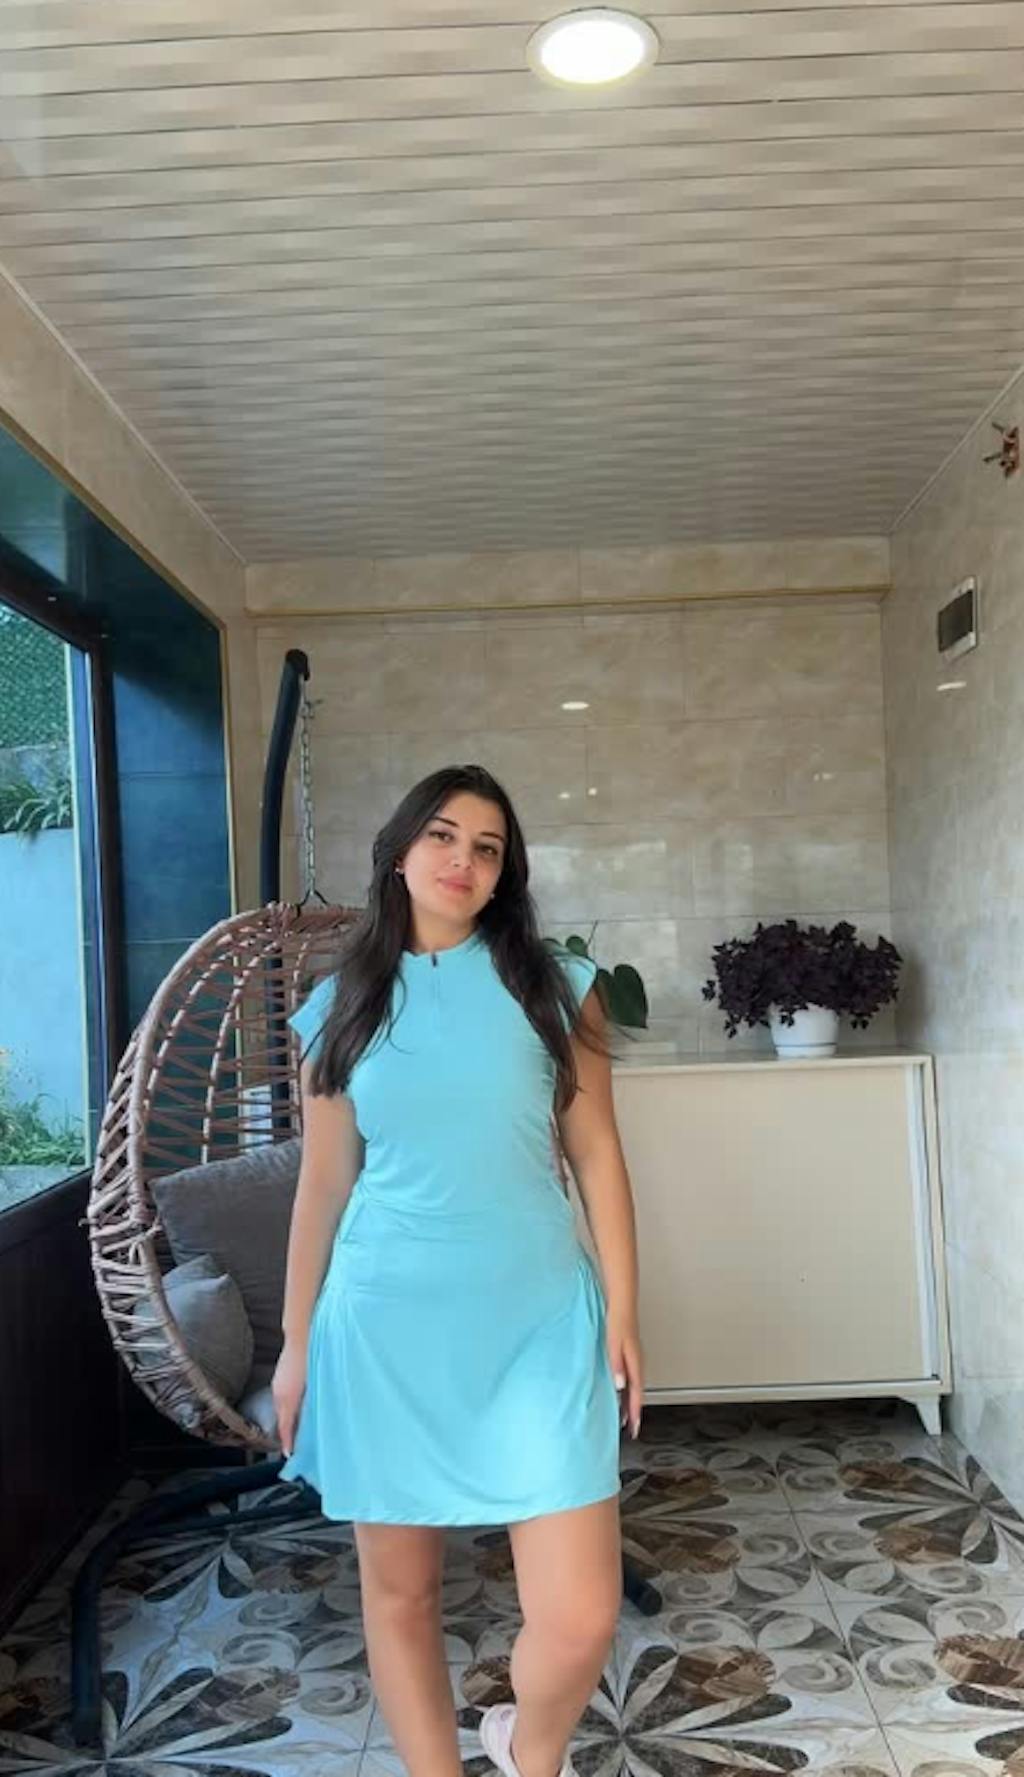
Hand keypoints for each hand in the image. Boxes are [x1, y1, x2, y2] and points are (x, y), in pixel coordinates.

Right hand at [272, 1339, 307, 1457]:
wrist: (302, 1333)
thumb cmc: (312, 1358)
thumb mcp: (314, 1386)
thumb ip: (312, 1406)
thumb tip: (311, 1420)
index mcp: (286, 1399)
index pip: (284, 1427)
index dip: (288, 1442)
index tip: (290, 1455)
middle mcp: (278, 1393)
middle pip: (281, 1418)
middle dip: (288, 1431)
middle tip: (298, 1444)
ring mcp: (278, 1383)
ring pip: (282, 1406)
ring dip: (289, 1417)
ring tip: (299, 1426)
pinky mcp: (280, 1375)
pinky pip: (282, 1396)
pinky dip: (289, 1404)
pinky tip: (300, 1402)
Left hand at [606, 1310, 643, 1440]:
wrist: (622, 1305)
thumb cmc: (618, 1322)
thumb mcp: (614, 1345)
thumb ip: (617, 1366)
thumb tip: (620, 1386)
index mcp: (635, 1364)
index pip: (636, 1394)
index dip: (634, 1412)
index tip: (634, 1428)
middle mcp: (638, 1365)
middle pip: (637, 1394)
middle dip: (634, 1412)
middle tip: (631, 1428)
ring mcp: (635, 1361)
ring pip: (634, 1388)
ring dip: (630, 1403)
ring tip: (624, 1417)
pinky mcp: (630, 1356)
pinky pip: (631, 1379)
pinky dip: (627, 1391)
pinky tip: (620, 1392)